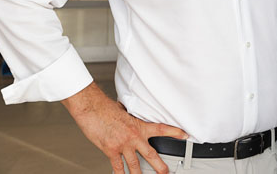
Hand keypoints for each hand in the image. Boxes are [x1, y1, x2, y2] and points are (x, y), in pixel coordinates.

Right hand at [62, 82, 187, 173]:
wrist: (92, 109)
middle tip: (166, 172)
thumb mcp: (126, 111)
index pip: (161, 129)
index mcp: (139, 126)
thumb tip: (133, 117)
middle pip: (151, 154)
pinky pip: (117, 166)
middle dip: (159, 165)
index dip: (174, 132)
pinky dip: (120, 173)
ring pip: (135, 164)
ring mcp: (122, 145)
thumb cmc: (106, 109)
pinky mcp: (111, 150)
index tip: (184, 135)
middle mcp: (133, 137)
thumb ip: (132, 119)